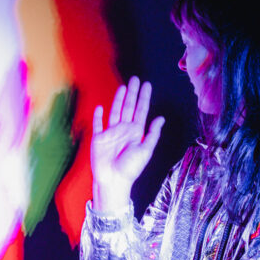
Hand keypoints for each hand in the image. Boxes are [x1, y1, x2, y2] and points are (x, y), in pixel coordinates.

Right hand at [90, 76, 163, 211]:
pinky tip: (101, 107)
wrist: (113, 180)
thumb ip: (152, 134)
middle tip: (135, 79)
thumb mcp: (146, 150)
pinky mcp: (98, 138)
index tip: (147, 85)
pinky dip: (98, 116)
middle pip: (128, 107)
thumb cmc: (131, 169)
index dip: (144, 97)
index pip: (141, 110)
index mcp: (136, 132)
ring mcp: (110, 133)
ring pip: (115, 111)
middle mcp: (124, 130)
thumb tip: (160, 118)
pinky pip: (98, 124)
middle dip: (132, 93)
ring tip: (122, 87)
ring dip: (118, 99)